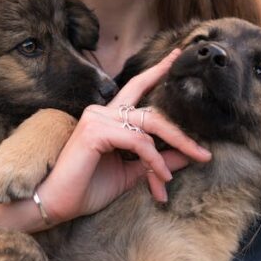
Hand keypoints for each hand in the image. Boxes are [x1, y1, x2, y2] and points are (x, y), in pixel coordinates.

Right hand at [36, 49, 210, 223]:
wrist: (55, 204)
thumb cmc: (86, 189)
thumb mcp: (130, 174)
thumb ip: (155, 161)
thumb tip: (186, 155)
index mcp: (108, 118)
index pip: (137, 89)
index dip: (157, 72)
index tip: (176, 56)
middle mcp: (102, 112)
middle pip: (153, 112)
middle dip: (181, 134)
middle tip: (205, 154)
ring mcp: (97, 118)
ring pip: (150, 127)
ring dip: (168, 156)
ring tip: (171, 181)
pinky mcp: (95, 131)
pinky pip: (138, 142)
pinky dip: (154, 161)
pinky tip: (159, 179)